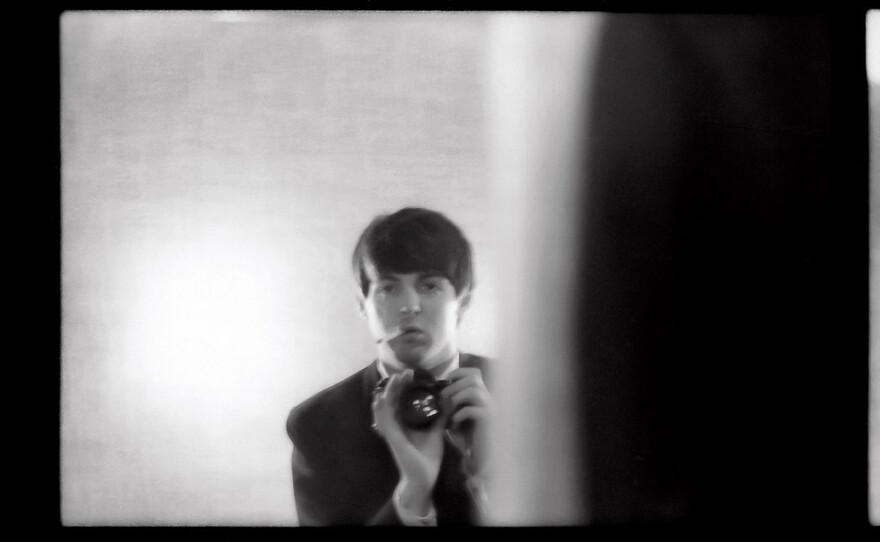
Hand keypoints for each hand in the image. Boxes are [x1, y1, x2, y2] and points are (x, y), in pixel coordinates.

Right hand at [372, 369, 446, 514]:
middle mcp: (395, 425)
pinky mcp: (391, 438)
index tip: (412, 374)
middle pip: (390, 399)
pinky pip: (383, 420)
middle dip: (396, 384)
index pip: (399, 399)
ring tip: (396, 379)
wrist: (423, 479)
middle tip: (406, 372)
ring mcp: (391, 431)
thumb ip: (440, 417)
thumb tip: (449, 400)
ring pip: (382, 407)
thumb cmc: (427, 457)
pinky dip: (382, 408)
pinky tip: (384, 397)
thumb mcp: (436, 432)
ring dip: (388, 392)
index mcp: (404, 422)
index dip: (402, 385)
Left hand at [440, 367, 492, 475]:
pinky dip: (459, 415)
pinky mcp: (488, 420)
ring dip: (456, 398)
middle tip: (443, 398)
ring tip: (448, 410)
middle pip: (473, 377)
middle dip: (454, 385)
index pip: (474, 373)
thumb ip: (450, 404)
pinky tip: (454, 425)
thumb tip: (435, 394)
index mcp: (481, 396)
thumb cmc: (468, 439)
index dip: (459, 373)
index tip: (446, 382)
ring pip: (473, 390)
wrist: (482, 458)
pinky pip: (472, 410)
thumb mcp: (456, 417)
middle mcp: (488, 399)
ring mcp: (490, 408)